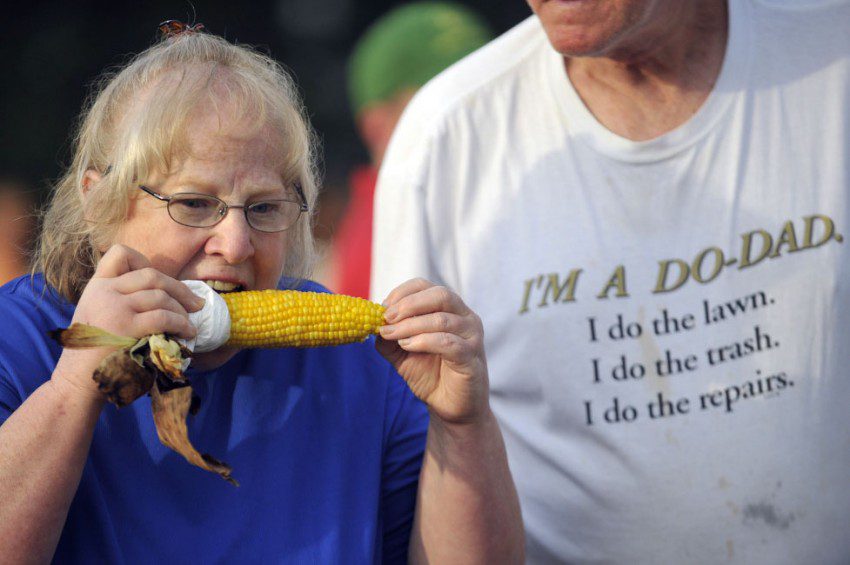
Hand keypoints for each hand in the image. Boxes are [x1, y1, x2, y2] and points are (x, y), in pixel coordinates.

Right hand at [51, 245, 203, 402]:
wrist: (77, 381)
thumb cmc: (96, 352)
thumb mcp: (99, 314)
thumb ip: (120, 297)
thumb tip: (167, 292)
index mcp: (97, 286)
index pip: (120, 254)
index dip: (144, 261)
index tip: (160, 281)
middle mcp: (103, 291)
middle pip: (152, 275)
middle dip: (180, 289)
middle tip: (196, 304)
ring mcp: (114, 307)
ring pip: (161, 296)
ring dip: (182, 311)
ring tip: (189, 324)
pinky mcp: (126, 326)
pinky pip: (164, 317)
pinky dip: (181, 325)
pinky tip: (187, 333)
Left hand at [376, 278, 488, 423]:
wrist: (450, 409)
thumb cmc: (430, 375)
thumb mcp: (401, 353)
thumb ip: (388, 337)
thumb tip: (372, 322)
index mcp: (449, 310)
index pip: (426, 287)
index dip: (402, 293)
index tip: (382, 308)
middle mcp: (465, 318)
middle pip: (439, 295)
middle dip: (408, 305)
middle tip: (386, 318)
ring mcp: (472, 337)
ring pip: (441, 319)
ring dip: (411, 325)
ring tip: (392, 336)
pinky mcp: (472, 357)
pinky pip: (449, 342)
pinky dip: (424, 341)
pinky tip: (407, 346)